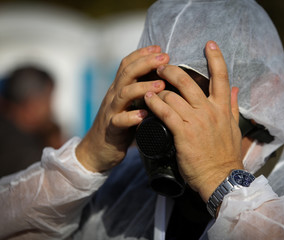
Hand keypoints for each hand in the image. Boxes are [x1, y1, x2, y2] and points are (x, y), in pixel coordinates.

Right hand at [76, 46, 168, 171]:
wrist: (97, 151)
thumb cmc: (119, 126)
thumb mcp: (128, 105)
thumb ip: (139, 92)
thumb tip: (161, 80)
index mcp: (118, 89)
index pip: (127, 65)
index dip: (141, 54)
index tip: (159, 48)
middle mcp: (113, 96)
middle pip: (127, 73)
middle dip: (146, 63)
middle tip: (164, 58)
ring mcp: (111, 112)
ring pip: (124, 94)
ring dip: (142, 87)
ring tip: (160, 84)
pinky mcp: (111, 129)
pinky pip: (120, 121)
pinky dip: (132, 117)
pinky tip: (144, 114)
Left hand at [144, 41, 242, 201]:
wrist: (220, 177)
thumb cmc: (226, 154)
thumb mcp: (234, 128)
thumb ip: (234, 107)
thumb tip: (237, 89)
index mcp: (223, 108)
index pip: (222, 77)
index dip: (216, 58)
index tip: (209, 44)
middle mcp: (209, 111)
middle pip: (188, 81)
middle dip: (171, 70)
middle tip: (161, 67)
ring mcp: (196, 121)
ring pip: (173, 95)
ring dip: (159, 90)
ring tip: (150, 90)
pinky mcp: (183, 133)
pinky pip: (166, 112)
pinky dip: (155, 103)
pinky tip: (148, 100)